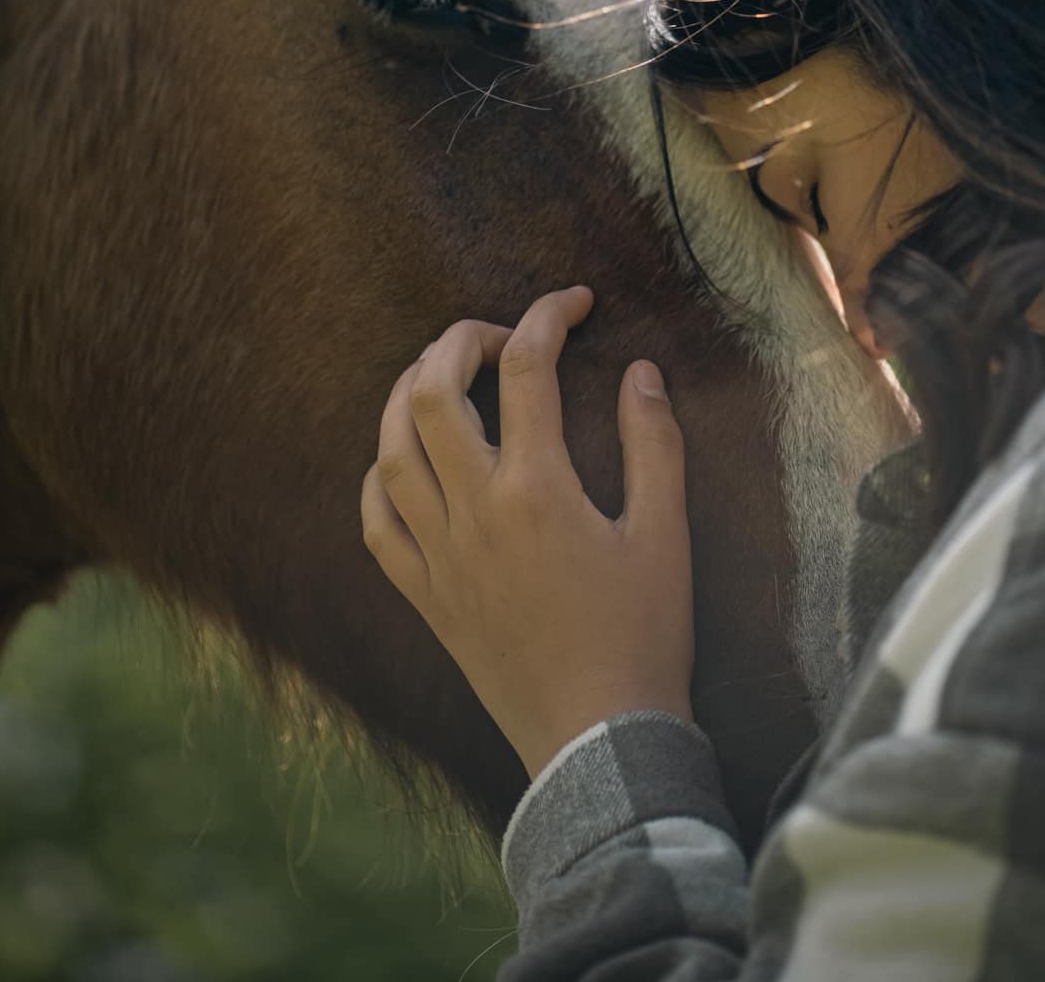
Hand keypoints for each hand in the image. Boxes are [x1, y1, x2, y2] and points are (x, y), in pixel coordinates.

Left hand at [362, 286, 694, 779]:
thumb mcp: (667, 534)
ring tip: (441, 372)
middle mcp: (475, 512)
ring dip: (408, 394)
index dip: (547, 316)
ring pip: (391, 449)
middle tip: (499, 334)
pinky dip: (379, 476)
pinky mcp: (426, 595)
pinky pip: (377, 523)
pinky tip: (401, 458)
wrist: (599, 742)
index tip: (574, 302)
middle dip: (458, 340)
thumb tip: (639, 372)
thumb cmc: (644, 637)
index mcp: (538, 489)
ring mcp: (440, 555)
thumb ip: (654, 444)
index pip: (527, 367)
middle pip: (432, 392)